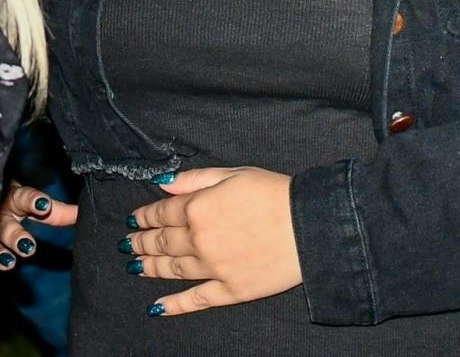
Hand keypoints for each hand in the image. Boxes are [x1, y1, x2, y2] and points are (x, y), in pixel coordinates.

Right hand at [0, 182, 74, 269]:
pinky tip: (6, 266)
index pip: (25, 197)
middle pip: (6, 224)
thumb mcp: (38, 203)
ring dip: (1, 251)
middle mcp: (2, 214)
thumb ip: (56, 210)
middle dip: (15, 235)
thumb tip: (81, 213)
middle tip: (28, 246)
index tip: (44, 206)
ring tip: (11, 262)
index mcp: (17, 199)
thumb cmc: (22, 201)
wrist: (0, 198)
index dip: (33, 200)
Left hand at [127, 167, 299, 316]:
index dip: (145, 215)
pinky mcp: (229, 290)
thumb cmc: (278, 193)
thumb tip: (164, 184)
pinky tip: (157, 306)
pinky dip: (173, 304)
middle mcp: (199, 240)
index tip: (134, 218)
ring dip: (150, 268)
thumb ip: (197, 179)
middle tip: (128, 244)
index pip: (162, 212)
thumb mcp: (237, 173)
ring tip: (135, 266)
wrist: (311, 225)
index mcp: (199, 208)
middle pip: (162, 242)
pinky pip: (194, 299)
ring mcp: (212, 268)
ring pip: (171, 269)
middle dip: (141, 242)